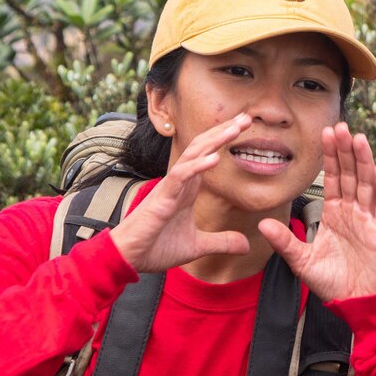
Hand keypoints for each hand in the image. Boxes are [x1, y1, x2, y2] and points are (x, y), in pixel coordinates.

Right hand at [109, 114, 251, 272]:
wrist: (129, 258)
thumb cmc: (155, 247)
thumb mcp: (197, 246)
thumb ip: (221, 242)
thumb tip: (246, 245)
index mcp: (187, 189)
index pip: (207, 156)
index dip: (223, 141)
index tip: (243, 127)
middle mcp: (179, 182)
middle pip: (202, 148)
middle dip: (223, 132)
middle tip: (245, 117)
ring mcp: (170, 188)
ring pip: (192, 155)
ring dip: (214, 141)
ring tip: (235, 128)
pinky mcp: (161, 199)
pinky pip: (180, 177)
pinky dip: (197, 166)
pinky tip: (214, 158)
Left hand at [259, 122, 375, 301]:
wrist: (353, 303)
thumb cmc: (330, 283)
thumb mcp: (301, 261)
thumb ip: (284, 241)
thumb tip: (262, 223)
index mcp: (334, 214)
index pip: (333, 179)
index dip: (330, 157)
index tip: (326, 134)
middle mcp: (352, 212)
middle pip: (350, 174)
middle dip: (345, 151)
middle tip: (340, 126)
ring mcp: (368, 220)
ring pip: (366, 184)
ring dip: (363, 160)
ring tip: (358, 138)